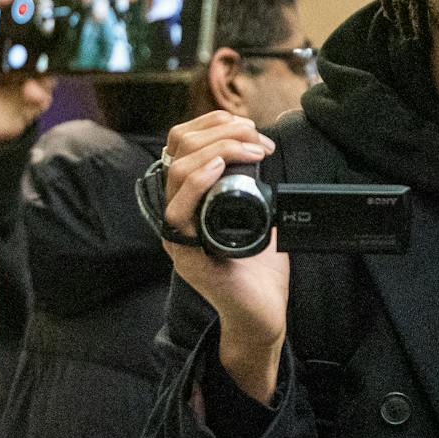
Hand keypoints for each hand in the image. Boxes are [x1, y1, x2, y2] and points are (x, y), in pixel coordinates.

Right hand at [163, 111, 286, 404]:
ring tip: (248, 149)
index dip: (214, 123)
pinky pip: (177, 211)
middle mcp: (178, 211)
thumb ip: (253, 185)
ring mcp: (178, 232)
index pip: (183, 143)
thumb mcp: (258, 214)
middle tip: (256, 138)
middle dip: (220, 131)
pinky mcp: (185, 254)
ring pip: (174, 171)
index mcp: (191, 197)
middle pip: (177, 149)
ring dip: (216, 149)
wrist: (262, 314)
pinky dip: (197, 182)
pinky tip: (218, 166)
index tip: (250, 126)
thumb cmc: (258, 270)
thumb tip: (264, 150)